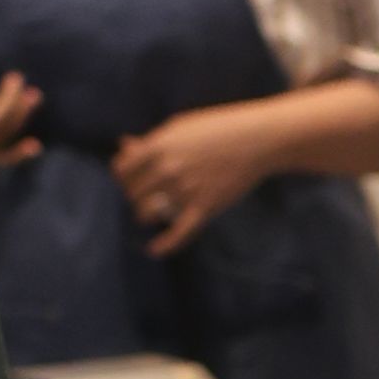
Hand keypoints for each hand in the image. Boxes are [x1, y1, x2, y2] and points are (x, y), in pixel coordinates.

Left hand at [114, 107, 274, 251]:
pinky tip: (154, 250)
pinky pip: (179, 233)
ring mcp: (185, 189)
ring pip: (146, 213)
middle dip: (135, 195)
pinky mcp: (204, 207)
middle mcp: (168, 168)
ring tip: (152, 212)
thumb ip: (151, 140)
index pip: (121, 170)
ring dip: (145, 215)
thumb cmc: (216, 129)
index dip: (122, 176)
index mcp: (159, 146)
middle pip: (132, 193)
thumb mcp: (179, 128)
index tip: (131, 178)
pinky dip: (165, 244)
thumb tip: (124, 145)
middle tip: (147, 193)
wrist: (257, 140)